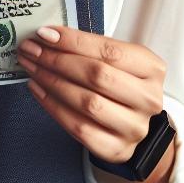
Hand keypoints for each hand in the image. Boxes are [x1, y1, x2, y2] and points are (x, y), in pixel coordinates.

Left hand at [17, 26, 166, 163]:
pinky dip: (52, 106)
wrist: (132, 124)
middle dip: (57, 60)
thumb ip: (88, 48)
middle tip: (31, 50)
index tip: (44, 34)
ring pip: (87, 103)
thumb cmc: (120, 84)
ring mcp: (134, 127)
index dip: (73, 41)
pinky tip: (38, 90)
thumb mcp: (116, 61)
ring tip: (32, 68)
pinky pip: (78, 127)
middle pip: (97, 75)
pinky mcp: (117, 149)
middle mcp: (148, 99)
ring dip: (52, 82)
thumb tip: (47, 36)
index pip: (109, 51)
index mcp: (152, 68)